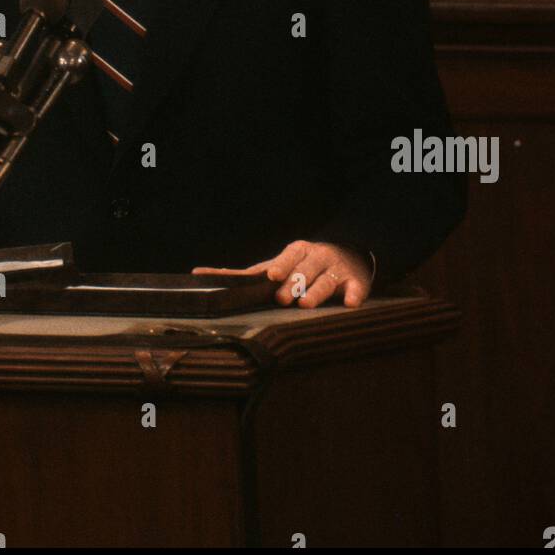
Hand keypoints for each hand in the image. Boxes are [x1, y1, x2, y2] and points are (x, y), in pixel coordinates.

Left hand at [192, 240, 373, 308]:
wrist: (347, 256)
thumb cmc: (301, 267)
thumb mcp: (277, 266)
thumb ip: (247, 274)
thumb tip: (199, 274)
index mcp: (295, 251)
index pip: (285, 258)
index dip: (280, 267)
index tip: (272, 276)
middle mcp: (316, 257)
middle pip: (303, 270)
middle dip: (293, 282)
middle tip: (284, 297)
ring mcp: (336, 269)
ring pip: (326, 280)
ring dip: (316, 291)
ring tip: (306, 303)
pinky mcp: (355, 282)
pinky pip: (355, 289)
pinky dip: (353, 295)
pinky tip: (350, 302)